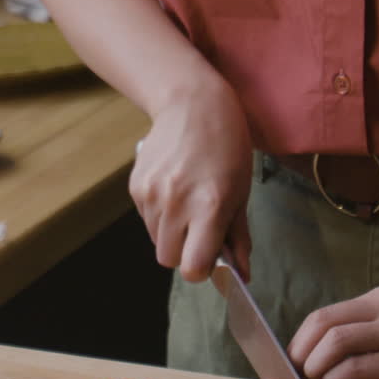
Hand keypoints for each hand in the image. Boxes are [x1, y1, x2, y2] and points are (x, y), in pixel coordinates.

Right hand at [129, 82, 252, 283]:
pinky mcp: (136, 185)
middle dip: (185, 251)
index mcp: (208, 206)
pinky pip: (145, 218)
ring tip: (187, 201)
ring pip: (155, 239)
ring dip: (171, 232)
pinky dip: (158, 214)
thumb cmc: (226, 145)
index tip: (210, 254)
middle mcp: (175, 202)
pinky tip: (173, 188)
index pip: (193, 267)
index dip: (202, 268)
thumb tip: (242, 274)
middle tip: (200, 228)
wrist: (192, 104)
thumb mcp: (242, 190)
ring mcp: (151, 193)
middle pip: (169, 258)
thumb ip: (238, 236)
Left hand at [288, 286, 378, 378]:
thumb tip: (315, 361)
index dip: (301, 339)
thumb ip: (367, 335)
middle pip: (326, 323)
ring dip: (316, 367)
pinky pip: (360, 368)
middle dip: (302, 353)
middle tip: (298, 377)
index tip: (292, 362)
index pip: (325, 313)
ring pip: (338, 342)